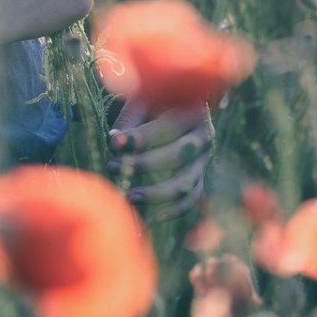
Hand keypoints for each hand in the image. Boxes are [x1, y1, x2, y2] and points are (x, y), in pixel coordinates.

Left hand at [104, 98, 213, 223]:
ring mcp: (204, 160)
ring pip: (187, 182)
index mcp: (192, 111)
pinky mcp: (199, 177)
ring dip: (157, 193)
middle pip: (180, 155)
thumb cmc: (153, 101)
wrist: (175, 106)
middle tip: (112, 166)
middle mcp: (204, 136)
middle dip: (145, 164)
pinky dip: (174, 210)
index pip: (169, 127)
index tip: (114, 143)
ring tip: (129, 196)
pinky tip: (153, 216)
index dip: (142, 137)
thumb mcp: (142, 99)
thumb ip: (129, 119)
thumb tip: (116, 142)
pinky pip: (192, 199)